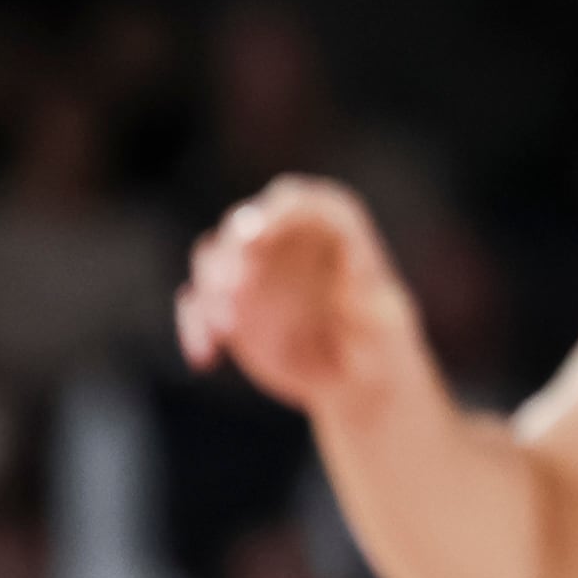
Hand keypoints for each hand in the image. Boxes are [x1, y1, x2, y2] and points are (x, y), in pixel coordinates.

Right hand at [175, 177, 427, 417]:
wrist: (354, 376)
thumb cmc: (379, 338)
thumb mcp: (381, 316)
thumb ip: (363, 290)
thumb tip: (355, 266)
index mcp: (328, 225)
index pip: (296, 201)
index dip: (274, 213)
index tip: (254, 234)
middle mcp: (282, 236)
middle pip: (242, 226)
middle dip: (233, 254)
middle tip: (234, 289)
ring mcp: (250, 266)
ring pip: (212, 259)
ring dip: (211, 290)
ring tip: (227, 330)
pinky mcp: (226, 301)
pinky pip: (197, 305)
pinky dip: (196, 326)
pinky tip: (207, 357)